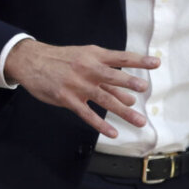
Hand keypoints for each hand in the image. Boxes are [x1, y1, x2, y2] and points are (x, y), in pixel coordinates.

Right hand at [4, 39, 158, 137]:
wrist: (33, 61)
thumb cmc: (64, 60)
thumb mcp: (86, 60)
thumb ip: (109, 78)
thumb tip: (131, 97)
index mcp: (95, 55)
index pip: (121, 57)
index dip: (139, 60)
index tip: (155, 63)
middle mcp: (88, 68)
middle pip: (112, 76)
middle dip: (128, 82)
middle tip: (144, 88)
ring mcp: (77, 84)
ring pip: (104, 99)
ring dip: (123, 111)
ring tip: (139, 120)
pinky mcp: (67, 98)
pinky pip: (86, 114)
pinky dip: (100, 124)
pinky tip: (112, 133)